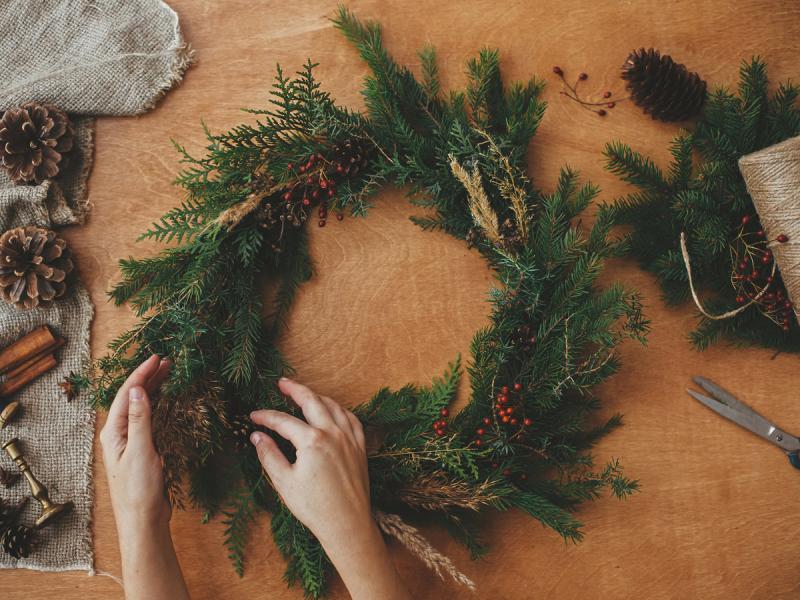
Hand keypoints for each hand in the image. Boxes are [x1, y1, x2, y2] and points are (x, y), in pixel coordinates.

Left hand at [100, 355, 188, 599]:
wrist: (143, 520)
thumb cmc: (138, 490)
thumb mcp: (140, 451)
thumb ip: (139, 420)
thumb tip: (136, 390)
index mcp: (114, 433)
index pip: (125, 395)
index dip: (140, 374)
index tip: (156, 358)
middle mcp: (119, 435)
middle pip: (132, 399)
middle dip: (148, 378)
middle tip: (166, 361)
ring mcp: (131, 442)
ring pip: (142, 408)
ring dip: (154, 390)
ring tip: (168, 374)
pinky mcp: (143, 450)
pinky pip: (150, 420)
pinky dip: (159, 406)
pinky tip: (168, 401)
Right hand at [251, 378, 408, 599]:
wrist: (347, 524)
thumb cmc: (314, 507)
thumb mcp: (283, 482)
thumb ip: (269, 455)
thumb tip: (257, 436)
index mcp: (312, 440)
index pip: (283, 421)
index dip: (265, 417)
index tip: (253, 416)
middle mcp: (333, 433)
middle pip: (312, 400)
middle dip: (295, 389)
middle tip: (282, 383)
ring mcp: (349, 438)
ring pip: (333, 406)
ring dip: (317, 396)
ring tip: (304, 394)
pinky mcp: (360, 447)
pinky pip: (351, 419)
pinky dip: (339, 410)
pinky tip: (333, 410)